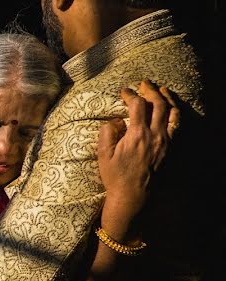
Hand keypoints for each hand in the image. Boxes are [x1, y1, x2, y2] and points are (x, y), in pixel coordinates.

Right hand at [97, 79, 178, 222]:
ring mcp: (165, 142)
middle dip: (150, 90)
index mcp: (137, 135)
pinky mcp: (170, 149)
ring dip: (167, 98)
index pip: (137, 105)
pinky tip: (171, 110)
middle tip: (144, 84)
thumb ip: (107, 133)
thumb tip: (115, 121)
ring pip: (172, 113)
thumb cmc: (115, 176)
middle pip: (158, 104)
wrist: (133, 196)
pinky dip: (175, 114)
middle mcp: (155, 135)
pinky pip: (178, 126)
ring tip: (161, 90)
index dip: (130, 94)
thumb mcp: (103, 154)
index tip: (124, 91)